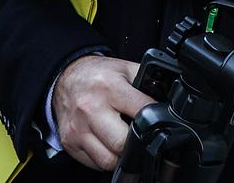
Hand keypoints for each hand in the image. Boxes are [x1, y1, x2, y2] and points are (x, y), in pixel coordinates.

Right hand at [52, 56, 155, 170]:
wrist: (64, 77)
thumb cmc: (97, 75)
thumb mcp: (125, 69)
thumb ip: (147, 82)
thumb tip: (169, 100)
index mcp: (109, 87)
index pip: (142, 112)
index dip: (155, 120)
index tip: (158, 122)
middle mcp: (90, 109)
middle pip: (122, 143)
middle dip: (135, 142)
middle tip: (138, 135)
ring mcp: (78, 128)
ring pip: (108, 160)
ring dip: (120, 156)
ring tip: (123, 141)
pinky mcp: (70, 142)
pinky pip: (94, 164)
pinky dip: (105, 158)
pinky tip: (107, 144)